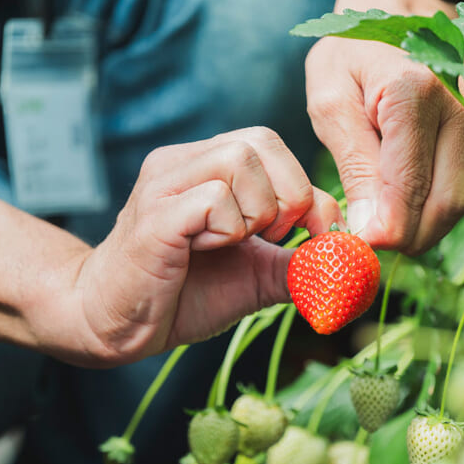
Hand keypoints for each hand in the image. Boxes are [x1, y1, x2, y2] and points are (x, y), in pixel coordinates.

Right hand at [37, 128, 341, 366]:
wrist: (114, 324)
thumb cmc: (182, 294)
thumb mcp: (255, 276)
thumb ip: (299, 263)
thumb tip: (349, 264)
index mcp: (205, 166)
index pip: (272, 144)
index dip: (306, 188)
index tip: (311, 234)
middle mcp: (182, 162)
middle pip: (261, 140)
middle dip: (288, 195)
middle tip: (271, 238)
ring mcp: (164, 184)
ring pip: (240, 161)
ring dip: (256, 212)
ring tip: (229, 245)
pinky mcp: (154, 216)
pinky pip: (213, 199)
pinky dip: (227, 229)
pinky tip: (203, 252)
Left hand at [306, 0, 463, 254]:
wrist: (402, 6)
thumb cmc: (355, 52)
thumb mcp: (329, 100)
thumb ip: (353, 166)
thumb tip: (373, 232)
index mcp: (415, 91)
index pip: (408, 190)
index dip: (384, 232)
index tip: (359, 246)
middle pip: (445, 205)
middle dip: (406, 236)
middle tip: (370, 235)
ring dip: (425, 219)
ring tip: (386, 201)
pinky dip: (444, 195)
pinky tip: (416, 179)